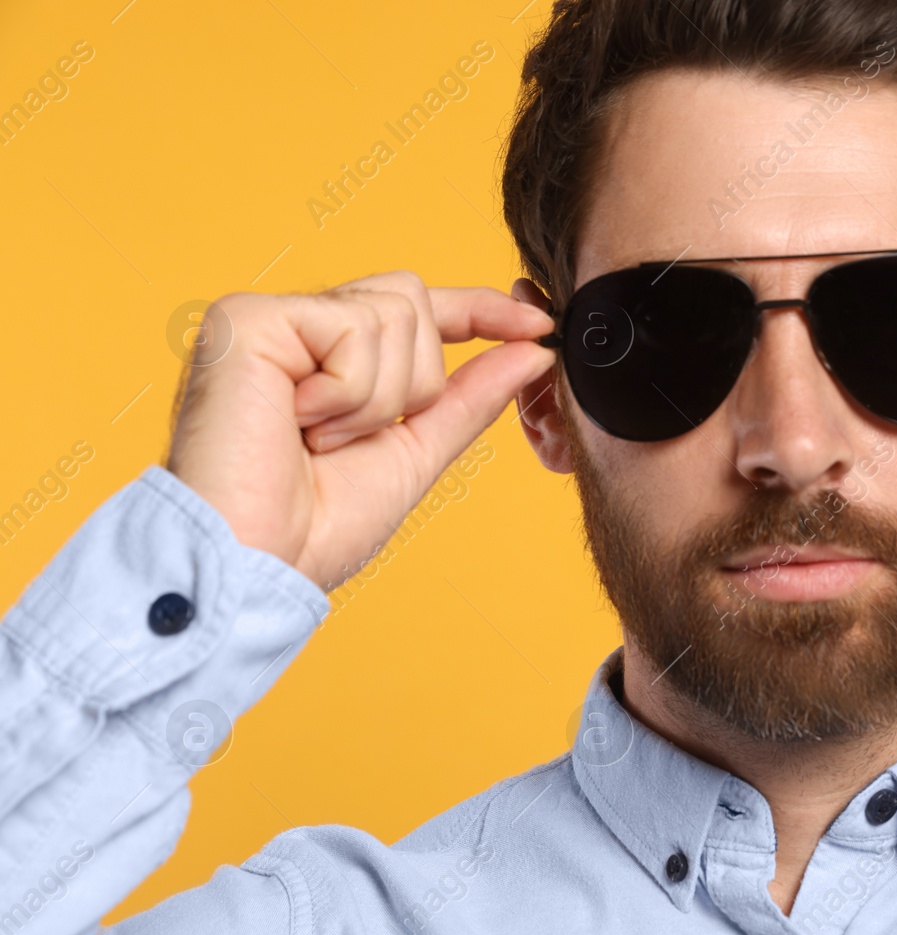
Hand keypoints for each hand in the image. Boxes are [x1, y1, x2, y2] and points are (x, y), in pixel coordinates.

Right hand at [166, 271, 553, 590]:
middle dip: (415, 384)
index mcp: (329, 359)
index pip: (419, 310)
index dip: (481, 311)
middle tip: (350, 441)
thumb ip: (470, 398)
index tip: (541, 326)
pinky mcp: (248, 318)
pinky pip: (356, 327)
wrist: (254, 565)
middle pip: (414, 301)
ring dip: (378, 398)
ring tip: (318, 438)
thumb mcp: (415, 453)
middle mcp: (297, 329)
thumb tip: (532, 349)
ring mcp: (270, 318)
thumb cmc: (313, 529)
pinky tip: (299, 424)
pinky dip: (349, 393)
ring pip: (395, 312)